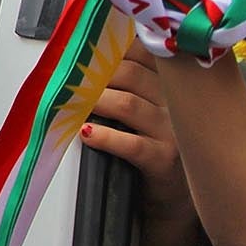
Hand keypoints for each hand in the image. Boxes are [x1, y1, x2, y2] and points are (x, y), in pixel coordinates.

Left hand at [82, 44, 192, 227]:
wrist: (178, 197)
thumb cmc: (156, 146)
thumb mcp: (151, 110)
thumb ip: (130, 84)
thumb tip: (87, 60)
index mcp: (170, 85)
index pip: (143, 52)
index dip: (110, 47)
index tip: (83, 48)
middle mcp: (174, 104)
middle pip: (131, 73)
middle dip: (95, 72)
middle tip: (67, 74)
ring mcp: (172, 132)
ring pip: (128, 104)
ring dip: (95, 100)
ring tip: (71, 100)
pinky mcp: (164, 161)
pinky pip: (132, 145)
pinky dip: (105, 137)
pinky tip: (87, 134)